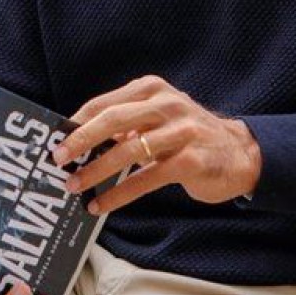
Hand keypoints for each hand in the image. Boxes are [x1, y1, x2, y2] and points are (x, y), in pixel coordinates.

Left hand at [52, 75, 261, 215]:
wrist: (240, 153)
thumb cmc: (188, 135)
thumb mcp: (158, 118)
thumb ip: (126, 123)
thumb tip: (79, 141)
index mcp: (152, 89)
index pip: (105, 103)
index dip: (78, 121)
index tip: (56, 139)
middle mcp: (166, 104)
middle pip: (113, 119)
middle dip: (81, 139)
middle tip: (58, 158)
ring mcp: (181, 131)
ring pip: (128, 150)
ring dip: (96, 170)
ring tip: (75, 186)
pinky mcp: (190, 160)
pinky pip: (146, 178)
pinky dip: (119, 194)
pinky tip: (102, 205)